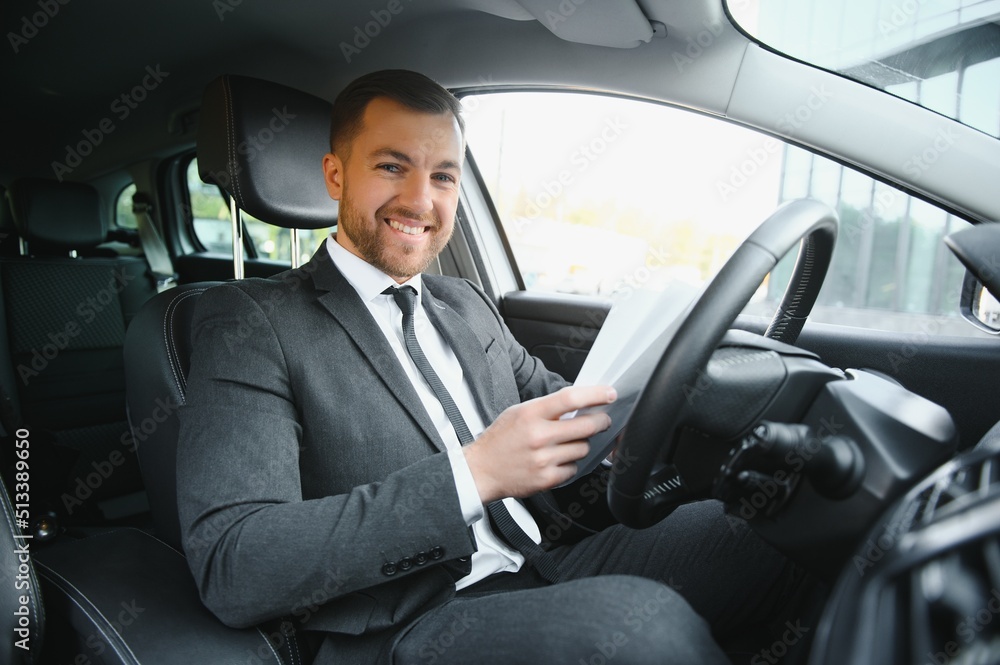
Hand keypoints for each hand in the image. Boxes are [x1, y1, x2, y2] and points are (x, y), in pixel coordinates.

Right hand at [464, 385, 615, 502]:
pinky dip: (570, 463)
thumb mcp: (518, 413)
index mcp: (530, 414)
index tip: (609, 394)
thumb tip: (578, 404)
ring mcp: (543, 459)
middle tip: (603, 420)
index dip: (595, 395)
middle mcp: (538, 436)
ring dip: (582, 444)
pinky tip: (557, 460)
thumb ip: (546, 408)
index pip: (570, 399)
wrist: (480, 470)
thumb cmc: (499, 440)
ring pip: (583, 448)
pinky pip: (574, 468)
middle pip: (586, 426)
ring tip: (568, 443)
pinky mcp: (547, 479)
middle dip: (601, 421)